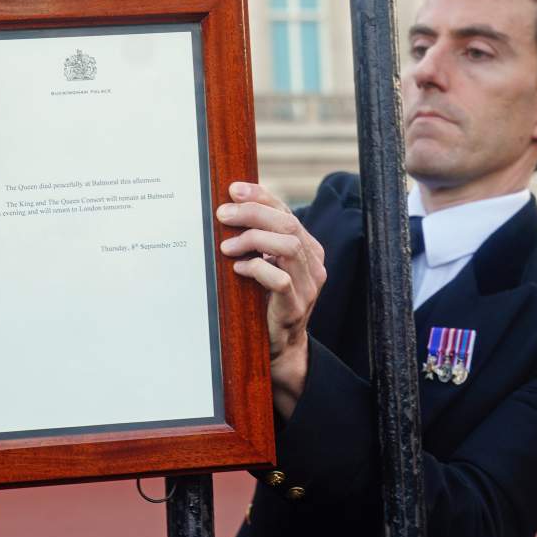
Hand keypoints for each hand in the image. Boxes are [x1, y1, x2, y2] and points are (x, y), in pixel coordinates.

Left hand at [216, 182, 325, 417]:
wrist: (280, 347)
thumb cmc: (265, 301)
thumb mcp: (265, 265)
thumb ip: (257, 241)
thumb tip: (228, 209)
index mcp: (308, 248)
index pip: (287, 211)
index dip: (261, 196)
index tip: (233, 189)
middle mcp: (314, 263)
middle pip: (288, 223)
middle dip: (252, 213)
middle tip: (222, 214)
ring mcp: (309, 285)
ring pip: (288, 246)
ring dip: (253, 239)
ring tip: (227, 246)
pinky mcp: (296, 306)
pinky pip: (280, 279)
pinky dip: (256, 268)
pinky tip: (238, 268)